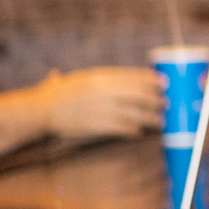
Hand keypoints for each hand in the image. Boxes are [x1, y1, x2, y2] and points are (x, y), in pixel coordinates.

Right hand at [35, 68, 166, 139]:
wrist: (41, 110)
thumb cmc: (57, 94)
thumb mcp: (78, 79)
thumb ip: (96, 78)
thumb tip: (117, 76)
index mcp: (100, 77)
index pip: (133, 76)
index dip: (151, 80)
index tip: (164, 82)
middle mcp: (105, 91)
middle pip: (139, 94)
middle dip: (155, 99)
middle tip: (167, 102)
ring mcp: (103, 108)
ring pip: (136, 113)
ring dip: (151, 117)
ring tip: (161, 121)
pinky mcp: (99, 125)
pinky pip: (123, 128)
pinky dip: (133, 130)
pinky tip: (139, 132)